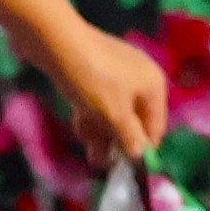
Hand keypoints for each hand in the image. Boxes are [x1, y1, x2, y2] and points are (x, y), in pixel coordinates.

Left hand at [37, 17, 165, 161]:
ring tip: (86, 147)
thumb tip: (141, 156)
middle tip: (99, 162)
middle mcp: (140, 79)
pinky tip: (78, 124)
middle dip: (116, 142)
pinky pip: (98, 100)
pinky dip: (91, 114)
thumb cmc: (92, 79)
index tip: (124, 170)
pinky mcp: (93, 71)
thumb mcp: (114, 115)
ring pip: (113, 112)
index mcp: (154, 87)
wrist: (54, 39)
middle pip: (132, 121)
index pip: (155, 128)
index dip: (141, 150)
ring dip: (100, 131)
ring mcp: (116, 74)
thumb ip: (130, 139)